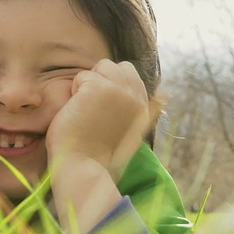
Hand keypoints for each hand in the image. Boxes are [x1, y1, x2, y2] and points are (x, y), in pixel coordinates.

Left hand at [46, 59, 150, 177]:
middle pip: (118, 66)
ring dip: (88, 84)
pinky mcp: (98, 88)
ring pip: (102, 66)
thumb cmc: (97, 156)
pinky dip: (74, 91)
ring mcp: (119, 91)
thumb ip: (135, 111)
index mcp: (143, 109)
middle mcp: (136, 98)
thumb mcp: (129, 134)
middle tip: (92, 107)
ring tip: (84, 110)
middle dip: (102, 79)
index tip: (102, 105)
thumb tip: (159, 96)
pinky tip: (76, 112)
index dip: (113, 83)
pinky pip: (82, 76)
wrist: (83, 167)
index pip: (131, 75)